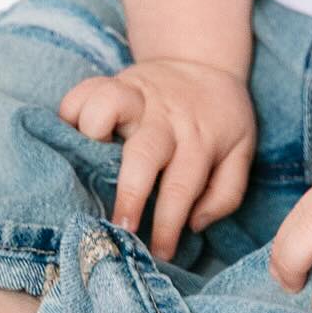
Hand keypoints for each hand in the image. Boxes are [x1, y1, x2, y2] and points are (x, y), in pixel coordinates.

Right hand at [58, 59, 256, 262]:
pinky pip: (82, 91)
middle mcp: (164, 118)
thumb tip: (195, 224)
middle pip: (144, 153)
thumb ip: (226, 191)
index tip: (159, 253)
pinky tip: (70, 136)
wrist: (203, 58)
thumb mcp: (241, 148)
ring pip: (108, 103)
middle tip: (119, 227)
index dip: (168, 224)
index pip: (182, 187)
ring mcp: (136, 95)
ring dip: (92, 130)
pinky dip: (71, 112)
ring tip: (83, 162)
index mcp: (197, 139)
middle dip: (130, 193)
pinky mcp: (112, 82)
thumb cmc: (219, 116)